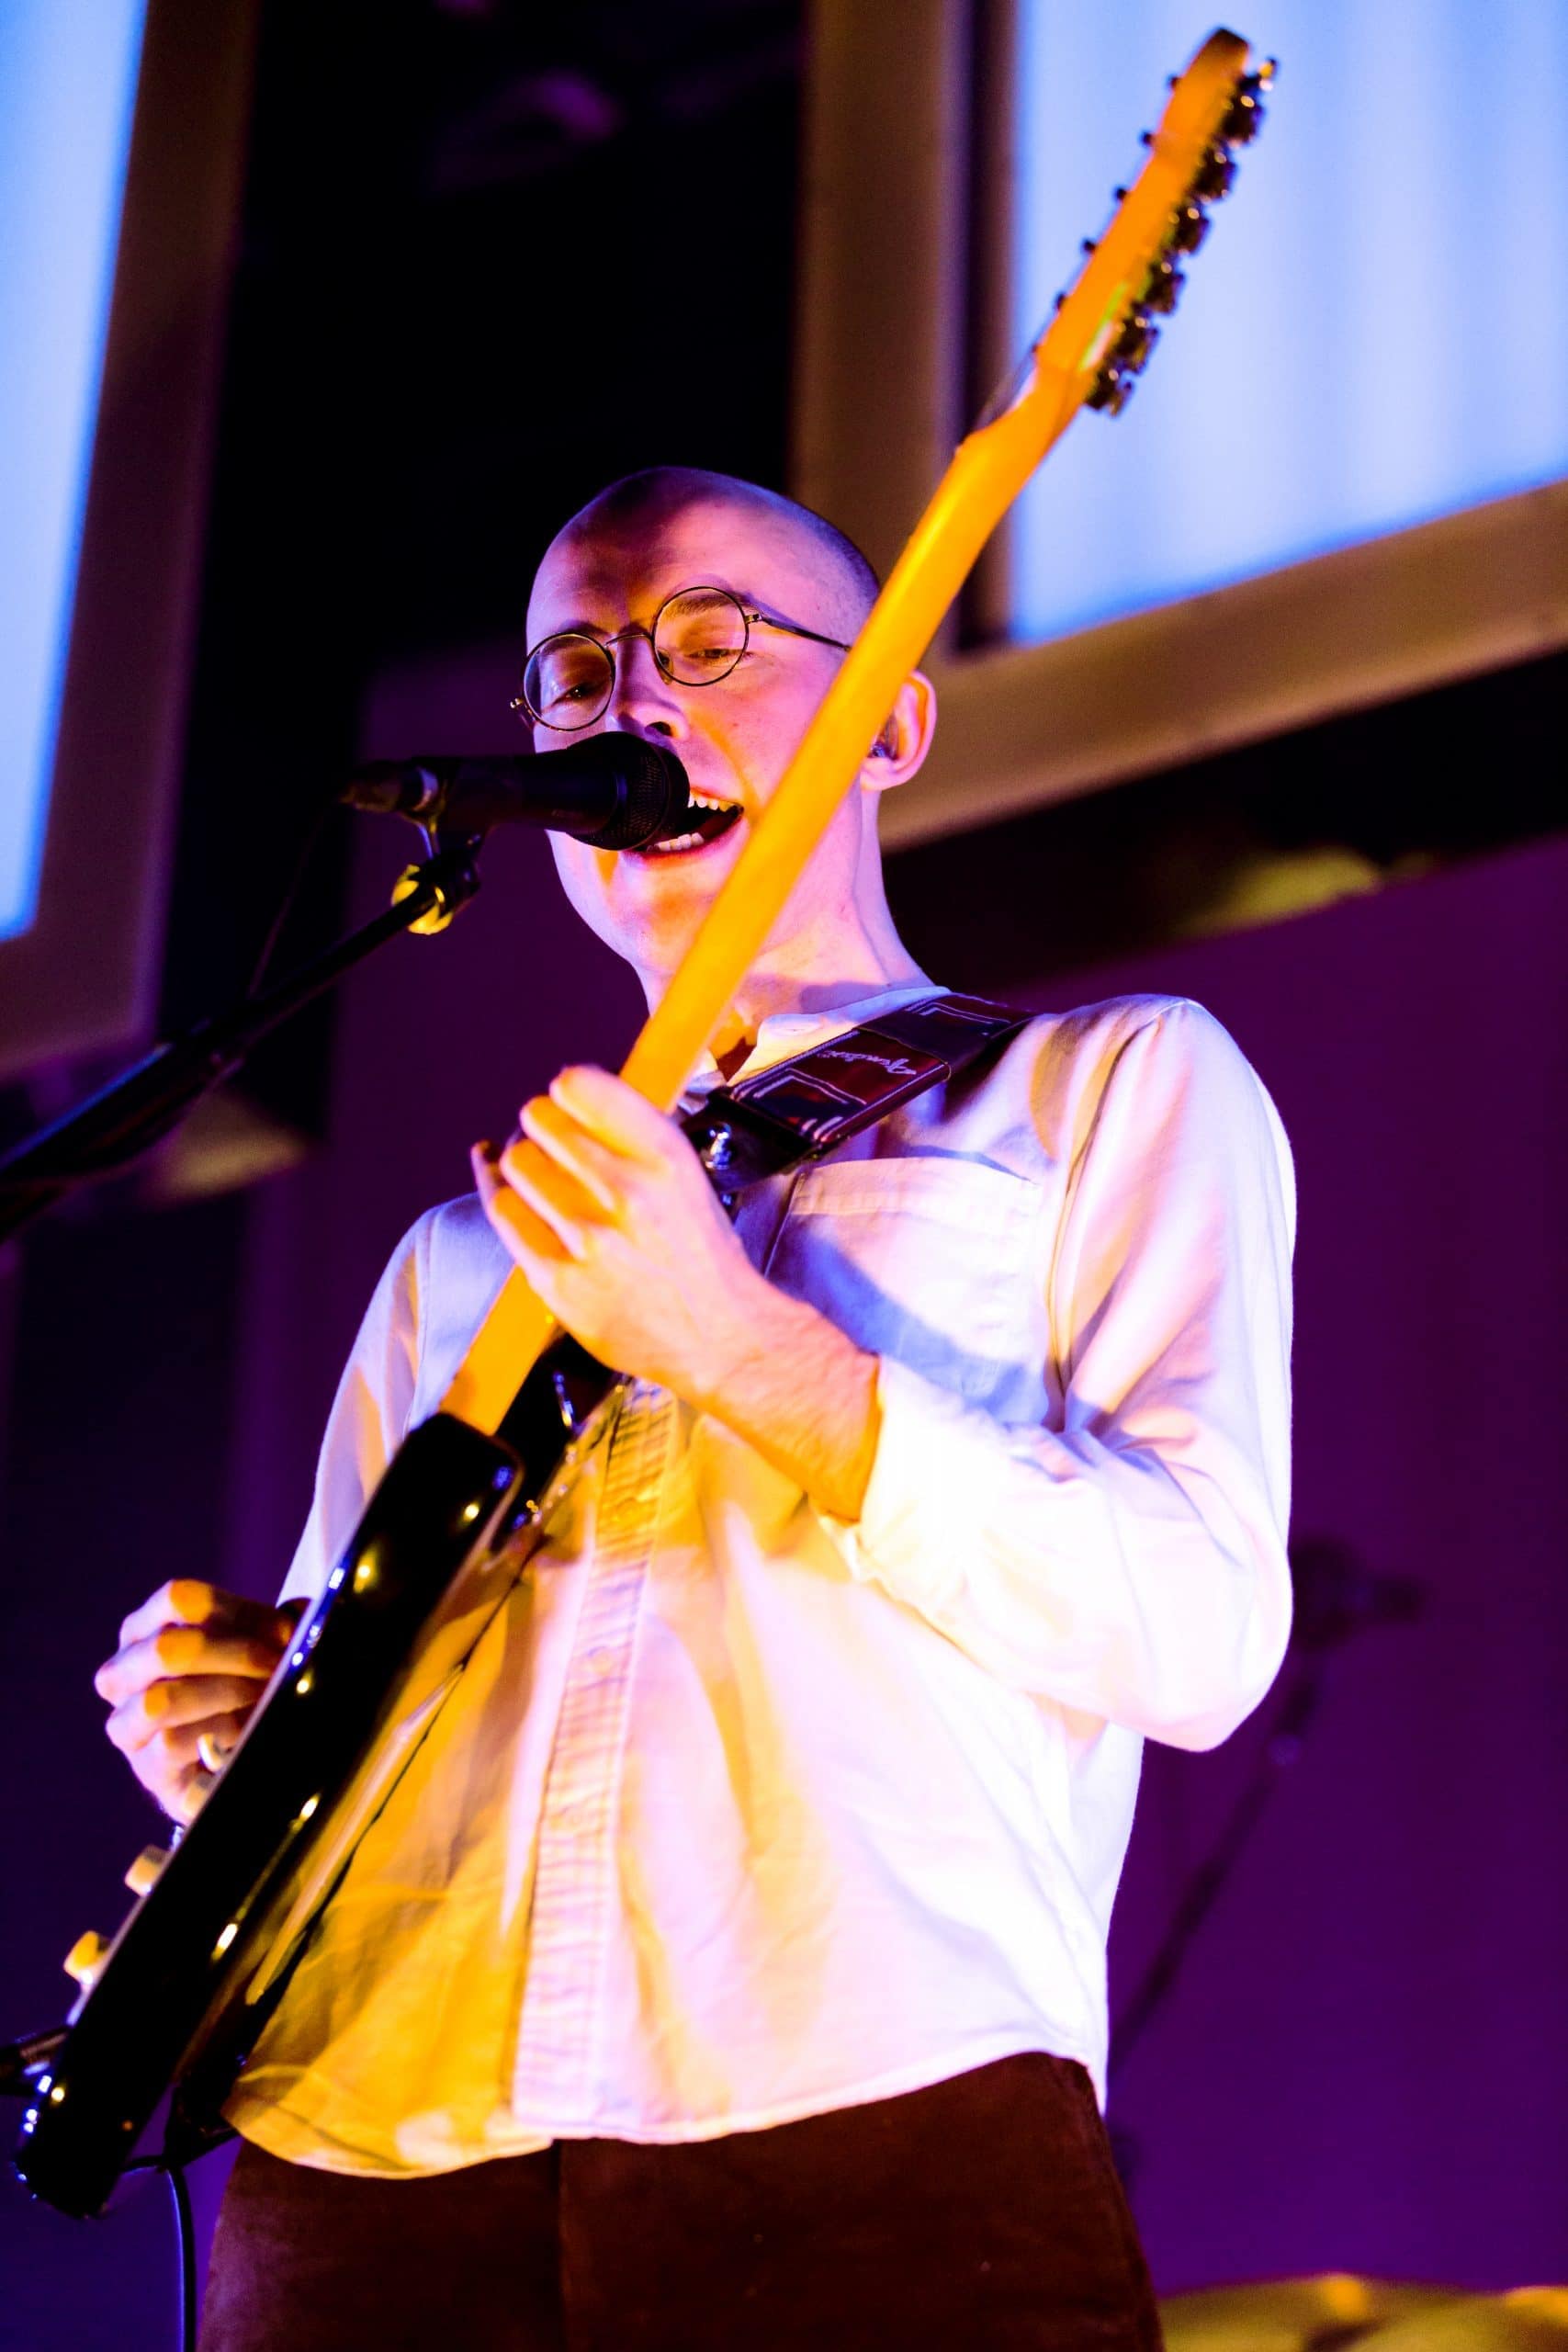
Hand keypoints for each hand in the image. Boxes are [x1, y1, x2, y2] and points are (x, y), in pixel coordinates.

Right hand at [95, 1581, 298, 1823]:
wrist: (235, 1762)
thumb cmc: (245, 1689)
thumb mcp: (258, 1647)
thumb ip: (277, 1626)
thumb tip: (301, 1613)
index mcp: (146, 1628)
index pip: (178, 1599)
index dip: (238, 1612)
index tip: (283, 1633)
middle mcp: (122, 1672)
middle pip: (166, 1647)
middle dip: (234, 1656)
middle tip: (277, 1667)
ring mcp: (126, 1723)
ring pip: (160, 1700)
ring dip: (225, 1695)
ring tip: (264, 1697)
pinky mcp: (145, 1768)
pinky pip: (170, 1745)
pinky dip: (215, 1734)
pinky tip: (243, 1734)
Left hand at [471, 1064, 765, 1409]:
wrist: (721, 1338)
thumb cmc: (702, 1259)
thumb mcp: (688, 1177)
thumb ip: (634, 1137)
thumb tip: (574, 1098)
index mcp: (664, 1156)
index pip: (580, 1085)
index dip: (567, 1090)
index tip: (565, 1100)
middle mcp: (626, 1189)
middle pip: (540, 1119)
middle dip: (541, 1124)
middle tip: (548, 1140)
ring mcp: (588, 1237)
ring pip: (517, 1163)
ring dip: (523, 1163)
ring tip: (537, 1176)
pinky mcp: (558, 1278)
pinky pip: (505, 1213)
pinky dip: (505, 1198)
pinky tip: (509, 1194)